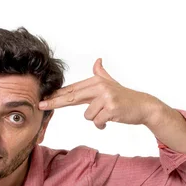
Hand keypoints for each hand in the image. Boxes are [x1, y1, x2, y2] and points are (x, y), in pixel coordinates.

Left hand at [38, 58, 160, 129]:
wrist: (144, 106)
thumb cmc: (125, 97)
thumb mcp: (112, 83)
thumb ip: (101, 73)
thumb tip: (97, 60)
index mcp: (96, 81)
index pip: (72, 89)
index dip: (56, 95)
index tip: (43, 99)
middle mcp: (100, 86)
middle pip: (71, 97)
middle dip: (55, 102)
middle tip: (41, 106)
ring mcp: (106, 97)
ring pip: (87, 115)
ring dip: (96, 119)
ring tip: (107, 115)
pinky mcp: (111, 108)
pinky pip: (97, 122)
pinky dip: (102, 125)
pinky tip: (110, 120)